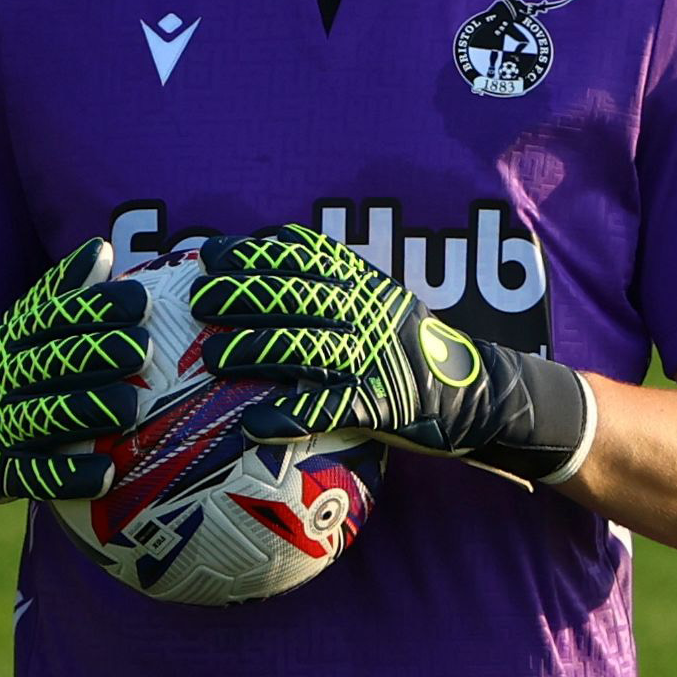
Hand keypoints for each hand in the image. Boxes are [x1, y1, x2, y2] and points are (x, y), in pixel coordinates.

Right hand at [0, 240, 155, 515]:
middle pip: (51, 362)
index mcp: (10, 340)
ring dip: (87, 410)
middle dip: (97, 355)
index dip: (96, 307)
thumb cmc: (7, 380)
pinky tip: (106, 474)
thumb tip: (102, 248)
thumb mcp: (22, 334)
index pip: (53, 317)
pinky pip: (36, 476)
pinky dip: (69, 476)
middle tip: (144, 349)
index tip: (141, 299)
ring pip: (44, 417)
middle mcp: (1, 379)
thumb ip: (61, 296)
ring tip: (130, 407)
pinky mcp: (1, 473)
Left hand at [189, 226, 596, 490]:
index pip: (304, 256)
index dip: (254, 253)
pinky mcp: (383, 405)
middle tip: (197, 300)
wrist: (479, 396)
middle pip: (296, 297)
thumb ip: (334, 289)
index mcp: (365, 286)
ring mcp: (376, 359)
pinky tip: (254, 423)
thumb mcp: (380, 305)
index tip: (211, 253)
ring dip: (254, 351)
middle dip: (241, 296)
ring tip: (211, 358)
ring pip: (306, 349)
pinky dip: (290, 415)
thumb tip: (265, 274)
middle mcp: (369, 315)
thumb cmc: (414, 353)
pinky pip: (330, 409)